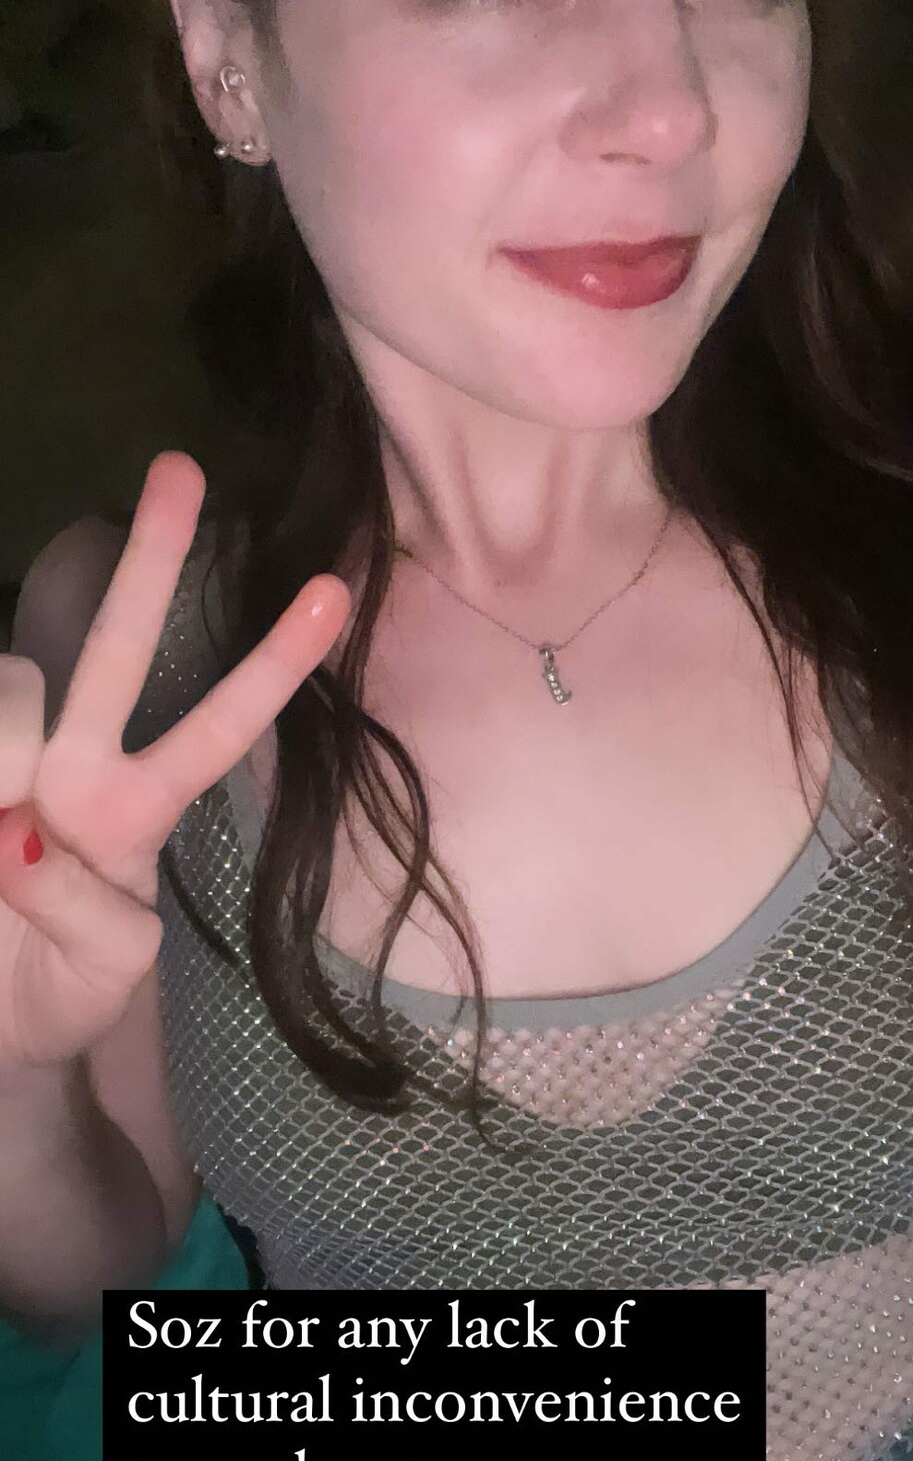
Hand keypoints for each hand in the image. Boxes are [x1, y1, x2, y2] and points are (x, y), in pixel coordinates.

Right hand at [0, 451, 352, 1068]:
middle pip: (121, 648)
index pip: (214, 729)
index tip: (332, 590)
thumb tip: (27, 840)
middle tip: (183, 467)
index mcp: (133, 812)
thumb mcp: (101, 978)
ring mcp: (11, 764)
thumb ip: (90, 920)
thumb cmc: (52, 993)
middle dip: (152, 558)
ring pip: (14, 693)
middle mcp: (74, 770)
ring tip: (4, 839)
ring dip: (7, 760)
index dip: (270, 666)